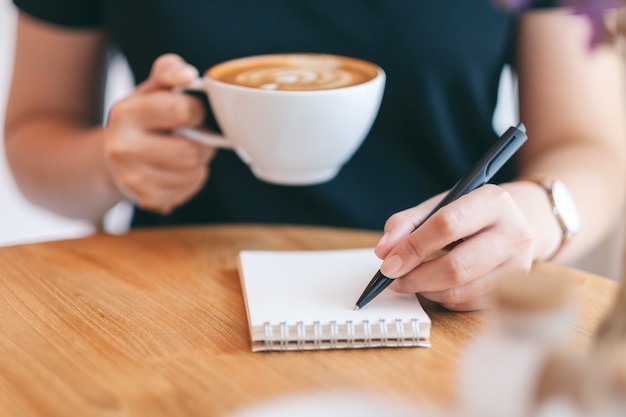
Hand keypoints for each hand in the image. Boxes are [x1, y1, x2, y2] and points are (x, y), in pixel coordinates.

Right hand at [104, 54, 214, 213]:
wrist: (115, 158)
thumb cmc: (143, 119)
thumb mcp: (151, 89)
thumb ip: (168, 71)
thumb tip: (187, 75)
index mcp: (125, 114)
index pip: (180, 111)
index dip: (196, 111)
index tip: (191, 112)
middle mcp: (122, 149)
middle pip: (189, 152)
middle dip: (201, 143)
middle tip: (193, 137)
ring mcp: (132, 179)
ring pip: (193, 173)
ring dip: (199, 162)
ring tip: (184, 152)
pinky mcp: (146, 199)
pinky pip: (188, 190)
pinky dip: (191, 180)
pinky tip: (177, 170)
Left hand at [375, 184, 534, 310]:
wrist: (524, 221)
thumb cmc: (474, 212)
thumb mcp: (441, 204)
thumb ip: (407, 223)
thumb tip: (384, 251)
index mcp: (493, 202)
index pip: (447, 226)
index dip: (412, 248)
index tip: (387, 263)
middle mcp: (513, 234)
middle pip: (456, 267)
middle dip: (416, 277)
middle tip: (392, 279)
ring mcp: (518, 266)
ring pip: (461, 291)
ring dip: (426, 290)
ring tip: (409, 281)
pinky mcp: (514, 290)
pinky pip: (468, 303)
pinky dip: (442, 298)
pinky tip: (433, 285)